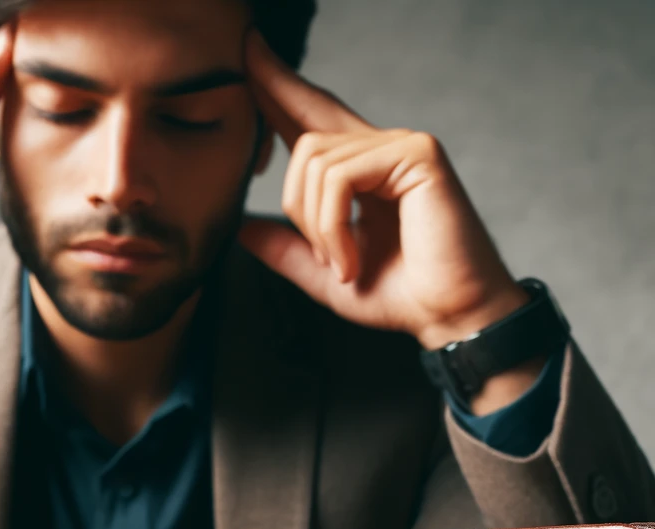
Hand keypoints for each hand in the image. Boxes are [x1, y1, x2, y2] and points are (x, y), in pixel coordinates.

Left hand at [238, 30, 528, 354]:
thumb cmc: (400, 295)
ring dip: (317, 228)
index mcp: (359, 169)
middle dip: (291, 191)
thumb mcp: (324, 275)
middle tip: (322, 257)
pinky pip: (340, 178)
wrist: (450, 315)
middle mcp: (378, 148)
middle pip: (303, 130)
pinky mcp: (416, 154)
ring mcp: (400, 144)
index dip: (276, 84)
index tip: (248, 51)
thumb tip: (239, 228)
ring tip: (343, 266)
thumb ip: (285, 250)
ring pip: (314, 162)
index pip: (309, 115)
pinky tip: (351, 260)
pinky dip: (334, 228)